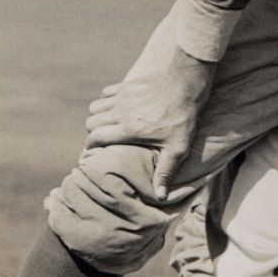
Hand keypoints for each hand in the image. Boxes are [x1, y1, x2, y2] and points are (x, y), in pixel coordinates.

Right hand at [85, 49, 215, 198]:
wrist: (186, 80)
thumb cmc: (184, 116)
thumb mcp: (178, 147)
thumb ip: (166, 171)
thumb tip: (160, 196)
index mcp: (128, 128)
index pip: (96, 137)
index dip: (91, 146)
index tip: (94, 152)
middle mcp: (120, 112)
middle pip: (91, 122)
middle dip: (93, 132)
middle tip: (103, 139)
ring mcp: (122, 96)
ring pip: (95, 106)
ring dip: (98, 116)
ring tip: (108, 124)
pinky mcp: (128, 84)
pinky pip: (106, 92)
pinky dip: (107, 100)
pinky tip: (118, 107)